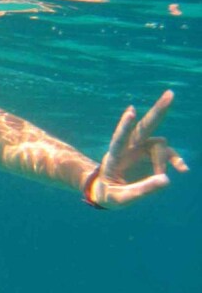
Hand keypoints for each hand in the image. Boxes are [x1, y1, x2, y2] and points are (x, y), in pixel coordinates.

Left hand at [87, 90, 188, 207]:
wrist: (108, 193)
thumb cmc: (110, 194)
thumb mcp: (121, 198)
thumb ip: (141, 190)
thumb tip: (167, 180)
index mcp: (115, 156)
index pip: (120, 138)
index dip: (125, 126)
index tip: (131, 111)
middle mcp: (129, 148)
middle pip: (144, 126)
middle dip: (158, 111)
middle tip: (170, 94)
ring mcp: (142, 150)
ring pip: (159, 145)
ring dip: (163, 161)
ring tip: (160, 179)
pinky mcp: (152, 156)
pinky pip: (168, 154)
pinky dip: (176, 161)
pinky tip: (183, 170)